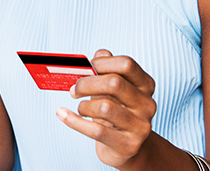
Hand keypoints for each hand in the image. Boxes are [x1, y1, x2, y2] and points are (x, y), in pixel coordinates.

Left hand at [56, 50, 158, 169]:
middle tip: (74, 90)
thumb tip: (86, 62)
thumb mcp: (111, 90)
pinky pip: (96, 131)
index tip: (85, 68)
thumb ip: (103, 71)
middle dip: (86, 84)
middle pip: (114, 83)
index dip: (101, 63)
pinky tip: (62, 114)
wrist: (124, 147)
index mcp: (145, 85)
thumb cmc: (115, 112)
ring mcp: (140, 126)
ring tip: (80, 108)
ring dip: (83, 106)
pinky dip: (73, 121)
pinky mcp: (128, 145)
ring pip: (104, 108)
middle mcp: (147, 104)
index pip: (126, 64)